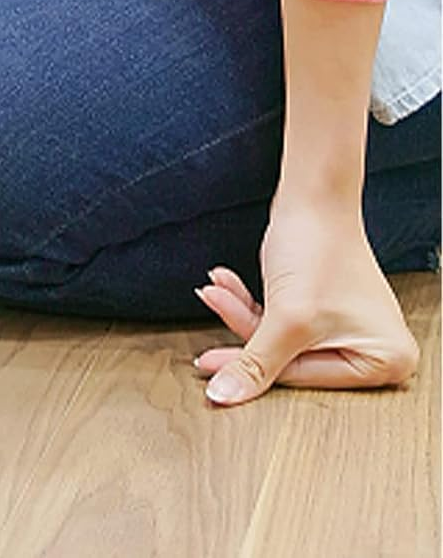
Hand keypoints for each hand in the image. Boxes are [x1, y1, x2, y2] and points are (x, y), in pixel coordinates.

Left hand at [194, 196, 418, 405]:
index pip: (306, 378)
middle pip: (291, 358)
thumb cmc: (318, 248)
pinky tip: (225, 285)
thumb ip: (255, 364)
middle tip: (208, 334)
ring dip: (242, 313)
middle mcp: (373, 348)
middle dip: (245, 333)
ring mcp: (347, 327)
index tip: (211, 368)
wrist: (311, 196)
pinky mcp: (322, 308)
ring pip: (280, 337)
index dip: (254, 370)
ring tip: (216, 291)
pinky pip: (280, 318)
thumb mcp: (287, 318)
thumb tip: (225, 397)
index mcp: (386, 362)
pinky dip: (250, 303)